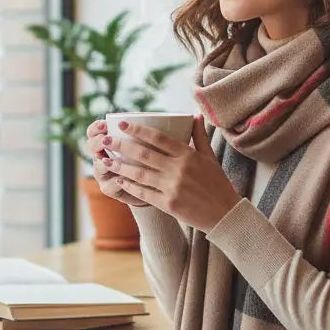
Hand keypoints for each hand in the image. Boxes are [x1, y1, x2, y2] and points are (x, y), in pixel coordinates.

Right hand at [86, 120, 148, 206]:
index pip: (92, 132)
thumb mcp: (141, 141)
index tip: (105, 124)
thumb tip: (145, 115)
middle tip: (106, 140)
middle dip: (97, 143)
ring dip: (103, 163)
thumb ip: (139, 131)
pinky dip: (116, 182)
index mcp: (104, 143)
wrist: (149, 183)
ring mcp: (103, 174)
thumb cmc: (146, 156)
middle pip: (91, 147)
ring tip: (108, 160)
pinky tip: (121, 179)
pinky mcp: (111, 189)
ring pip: (98, 168)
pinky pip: (110, 186)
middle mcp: (100, 158)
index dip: (96, 128)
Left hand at [105, 116, 241, 232]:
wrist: (224, 214)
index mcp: (188, 155)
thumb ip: (200, 136)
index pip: (158, 138)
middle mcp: (178, 169)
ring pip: (139, 173)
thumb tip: (194, 115)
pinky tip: (120, 180)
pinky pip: (144, 192)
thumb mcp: (210, 157)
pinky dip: (130, 186)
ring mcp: (172, 187)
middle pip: (143, 154)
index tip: (122, 124)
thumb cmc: (217, 183)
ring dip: (120, 166)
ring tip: (106, 160)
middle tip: (105, 140)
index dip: (138, 130)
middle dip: (121, 146)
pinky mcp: (168, 204)